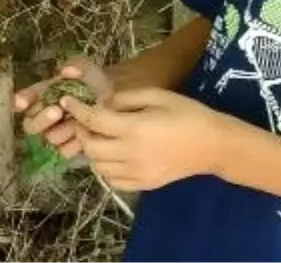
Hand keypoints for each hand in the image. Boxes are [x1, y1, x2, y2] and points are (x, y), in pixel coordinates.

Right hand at [12, 57, 113, 158]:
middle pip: (31, 124)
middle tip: (57, 110)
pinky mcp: (69, 147)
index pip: (25, 99)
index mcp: (42, 95)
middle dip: (42, 119)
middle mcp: (43, 116)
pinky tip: (83, 136)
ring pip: (49, 138)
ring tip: (77, 123)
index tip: (21, 103)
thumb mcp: (86, 68)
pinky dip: (74, 144)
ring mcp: (55, 133)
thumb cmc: (93, 81)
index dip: (21, 101)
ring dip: (62, 131)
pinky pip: (64, 151)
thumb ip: (75, 66)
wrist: (114, 98)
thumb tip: (67, 71)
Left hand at [62, 87, 230, 191]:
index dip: (77, 110)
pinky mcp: (143, 185)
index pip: (95, 120)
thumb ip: (126, 98)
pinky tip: (112, 155)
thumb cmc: (188, 114)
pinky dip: (105, 168)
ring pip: (98, 166)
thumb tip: (102, 103)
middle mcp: (132, 153)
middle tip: (84, 120)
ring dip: (92, 150)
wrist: (214, 145)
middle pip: (91, 147)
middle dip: (81, 132)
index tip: (67, 101)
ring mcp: (137, 173)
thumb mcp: (158, 96)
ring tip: (99, 136)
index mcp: (136, 128)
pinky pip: (112, 180)